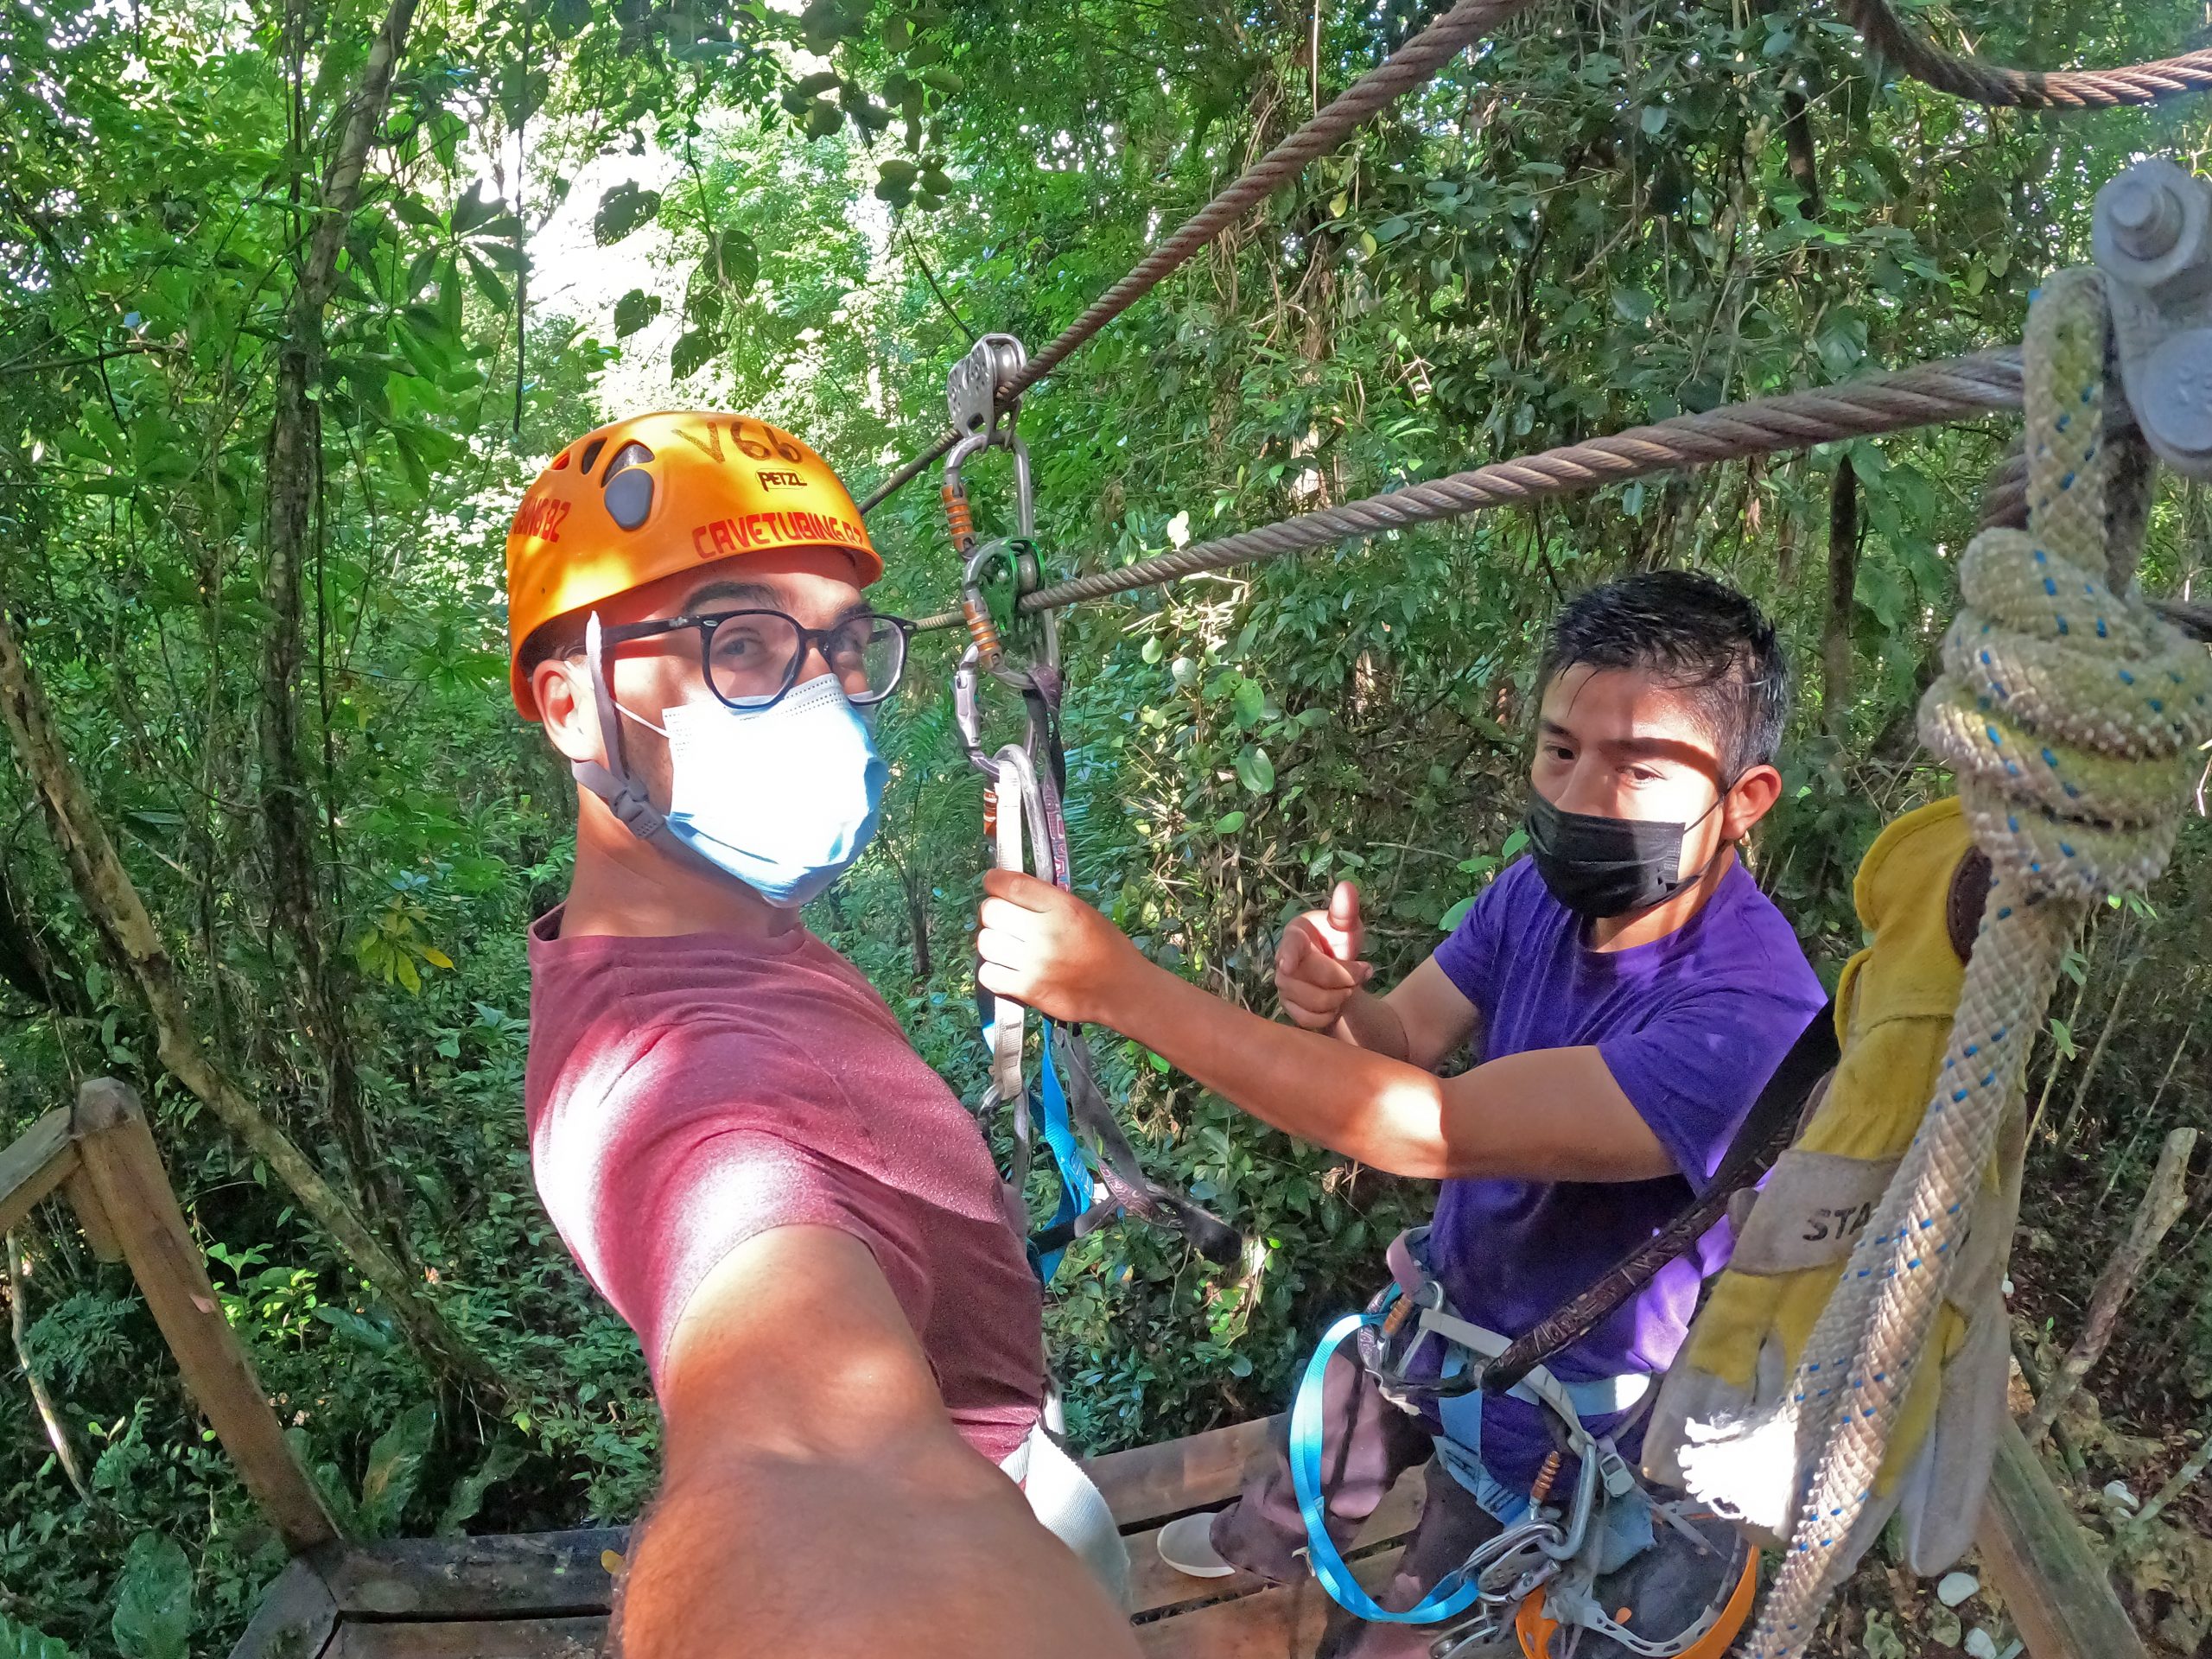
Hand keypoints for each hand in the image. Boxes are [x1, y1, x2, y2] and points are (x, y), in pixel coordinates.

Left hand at [977, 869, 1148, 1028]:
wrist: (1121, 989)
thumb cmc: (1105, 948)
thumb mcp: (1082, 911)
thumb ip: (1045, 900)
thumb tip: (1007, 890)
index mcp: (1062, 907)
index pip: (1010, 884)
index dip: (993, 881)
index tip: (993, 883)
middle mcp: (1046, 932)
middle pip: (991, 912)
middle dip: (993, 913)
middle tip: (1004, 921)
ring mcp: (1036, 963)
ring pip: (985, 943)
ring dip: (992, 943)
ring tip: (1007, 947)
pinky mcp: (1029, 990)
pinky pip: (988, 975)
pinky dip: (992, 971)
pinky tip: (1006, 969)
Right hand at [1275, 880, 1372, 1030]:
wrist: (1342, 977)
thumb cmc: (1341, 945)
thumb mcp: (1348, 927)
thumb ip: (1346, 910)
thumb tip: (1347, 885)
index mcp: (1295, 934)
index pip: (1289, 945)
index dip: (1289, 955)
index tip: (1288, 965)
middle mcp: (1282, 961)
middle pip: (1308, 977)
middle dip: (1343, 978)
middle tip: (1362, 973)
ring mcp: (1284, 987)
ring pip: (1310, 1001)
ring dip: (1338, 998)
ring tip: (1348, 988)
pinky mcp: (1289, 1009)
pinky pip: (1308, 1019)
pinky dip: (1328, 1015)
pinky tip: (1335, 1004)